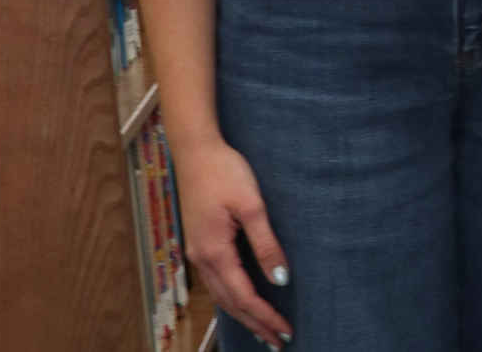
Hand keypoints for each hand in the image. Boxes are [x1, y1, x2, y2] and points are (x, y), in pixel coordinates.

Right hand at [176, 137, 292, 346]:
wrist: (197, 150)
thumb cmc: (226, 172)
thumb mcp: (251, 205)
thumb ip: (265, 244)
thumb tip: (280, 278)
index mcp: (215, 252)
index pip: (244, 296)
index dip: (265, 316)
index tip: (284, 331)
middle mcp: (202, 259)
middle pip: (230, 302)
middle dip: (255, 323)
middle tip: (278, 341)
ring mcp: (197, 252)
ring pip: (221, 295)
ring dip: (243, 314)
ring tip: (263, 331)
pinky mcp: (199, 243)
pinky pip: (216, 281)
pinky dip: (231, 298)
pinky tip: (242, 301)